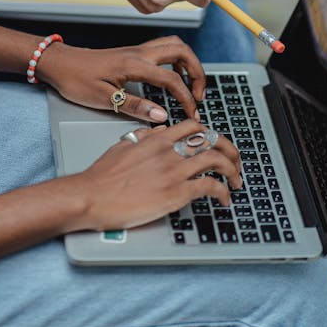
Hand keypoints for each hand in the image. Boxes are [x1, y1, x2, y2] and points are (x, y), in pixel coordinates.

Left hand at [37, 35, 205, 122]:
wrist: (60, 63)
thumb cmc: (76, 80)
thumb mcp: (103, 99)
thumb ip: (135, 106)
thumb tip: (161, 116)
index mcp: (134, 65)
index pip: (172, 79)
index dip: (187, 98)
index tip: (192, 114)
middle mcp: (140, 53)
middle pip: (182, 51)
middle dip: (197, 72)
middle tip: (199, 95)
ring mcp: (137, 50)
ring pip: (174, 45)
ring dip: (189, 62)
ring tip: (191, 85)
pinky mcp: (133, 53)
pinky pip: (163, 49)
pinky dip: (176, 60)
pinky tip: (173, 76)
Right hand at [70, 119, 240, 229]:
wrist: (91, 195)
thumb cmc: (101, 176)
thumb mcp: (121, 146)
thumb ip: (142, 137)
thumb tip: (155, 131)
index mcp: (156, 138)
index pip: (193, 127)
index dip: (210, 135)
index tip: (216, 145)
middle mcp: (168, 151)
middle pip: (212, 140)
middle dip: (230, 150)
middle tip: (236, 162)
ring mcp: (174, 171)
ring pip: (217, 160)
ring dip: (232, 171)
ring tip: (236, 182)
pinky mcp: (176, 192)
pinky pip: (210, 187)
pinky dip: (223, 192)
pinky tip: (224, 200)